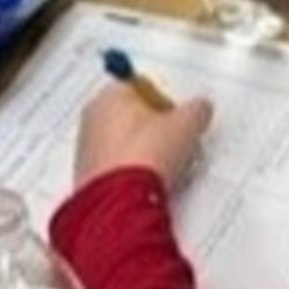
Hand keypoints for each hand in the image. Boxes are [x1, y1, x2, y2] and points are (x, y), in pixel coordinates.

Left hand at [73, 84, 212, 194]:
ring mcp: (89, 150)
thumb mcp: (186, 124)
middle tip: (177, 140)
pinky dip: (135, 172)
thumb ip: (196, 109)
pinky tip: (151, 182)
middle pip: (134, 116)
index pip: (143, 86)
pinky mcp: (90, 178)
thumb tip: (200, 110)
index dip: (167, 101)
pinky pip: (120, 167)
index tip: (181, 115)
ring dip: (148, 151)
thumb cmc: (143, 157)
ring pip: (127, 143)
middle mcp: (93, 119)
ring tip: (167, 165)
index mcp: (109, 95)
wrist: (121, 203)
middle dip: (158, 127)